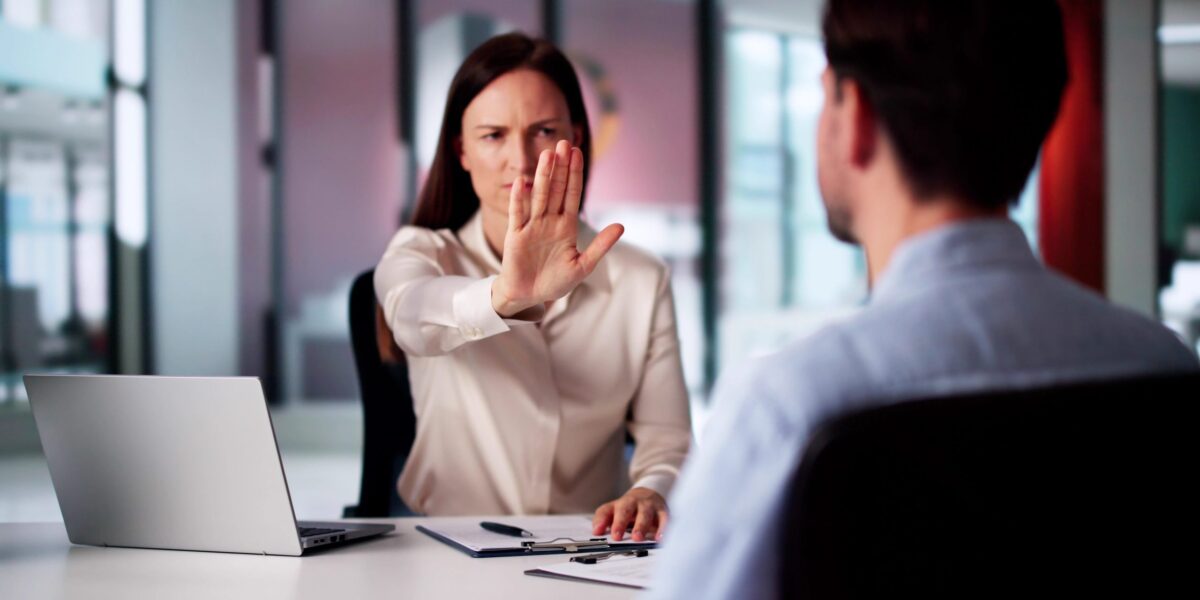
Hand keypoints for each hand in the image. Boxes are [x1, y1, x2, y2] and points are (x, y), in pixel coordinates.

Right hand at [490, 140, 623, 316]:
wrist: (529, 296)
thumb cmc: (555, 281)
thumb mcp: (583, 265)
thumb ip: (600, 246)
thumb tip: (621, 226)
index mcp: (566, 226)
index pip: (572, 194)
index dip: (575, 174)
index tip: (578, 153)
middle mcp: (549, 221)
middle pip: (556, 189)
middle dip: (561, 167)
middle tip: (565, 143)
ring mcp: (532, 226)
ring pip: (539, 196)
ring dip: (543, 176)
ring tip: (548, 155)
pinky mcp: (515, 235)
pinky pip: (517, 214)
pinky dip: (519, 199)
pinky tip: (522, 182)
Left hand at [591, 487, 667, 541]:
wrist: (650, 494)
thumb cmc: (629, 507)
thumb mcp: (613, 510)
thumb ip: (602, 520)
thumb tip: (596, 531)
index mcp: (619, 504)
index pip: (607, 511)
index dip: (601, 521)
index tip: (598, 532)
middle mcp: (633, 502)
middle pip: (625, 509)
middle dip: (620, 523)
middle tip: (617, 537)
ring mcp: (649, 505)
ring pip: (644, 514)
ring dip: (640, 526)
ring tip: (637, 538)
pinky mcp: (663, 511)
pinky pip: (664, 519)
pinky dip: (663, 528)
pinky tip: (660, 538)